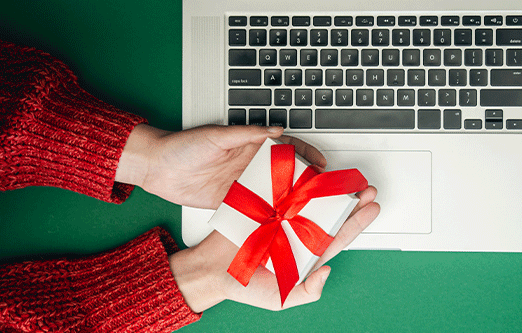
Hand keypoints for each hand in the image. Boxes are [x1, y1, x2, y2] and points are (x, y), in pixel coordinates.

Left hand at [115, 124, 325, 208]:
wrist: (158, 168)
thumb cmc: (183, 146)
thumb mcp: (217, 135)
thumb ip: (247, 133)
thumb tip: (276, 130)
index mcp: (250, 145)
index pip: (285, 147)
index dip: (305, 153)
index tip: (320, 162)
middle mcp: (250, 165)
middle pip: (284, 172)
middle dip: (304, 180)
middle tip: (320, 190)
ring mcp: (243, 185)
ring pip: (273, 192)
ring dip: (289, 199)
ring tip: (305, 208)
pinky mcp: (232, 202)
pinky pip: (255, 208)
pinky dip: (268, 214)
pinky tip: (279, 221)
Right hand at [168, 186, 379, 311]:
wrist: (211, 271)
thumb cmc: (246, 287)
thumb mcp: (281, 298)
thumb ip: (306, 291)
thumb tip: (327, 273)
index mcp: (306, 253)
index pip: (338, 237)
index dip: (357, 223)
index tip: (373, 208)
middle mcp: (298, 232)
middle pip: (331, 214)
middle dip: (352, 201)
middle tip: (368, 189)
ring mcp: (282, 217)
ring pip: (312, 199)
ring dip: (330, 188)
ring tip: (346, 178)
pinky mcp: (266, 204)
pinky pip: (285, 190)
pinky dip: (299, 181)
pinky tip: (315, 172)